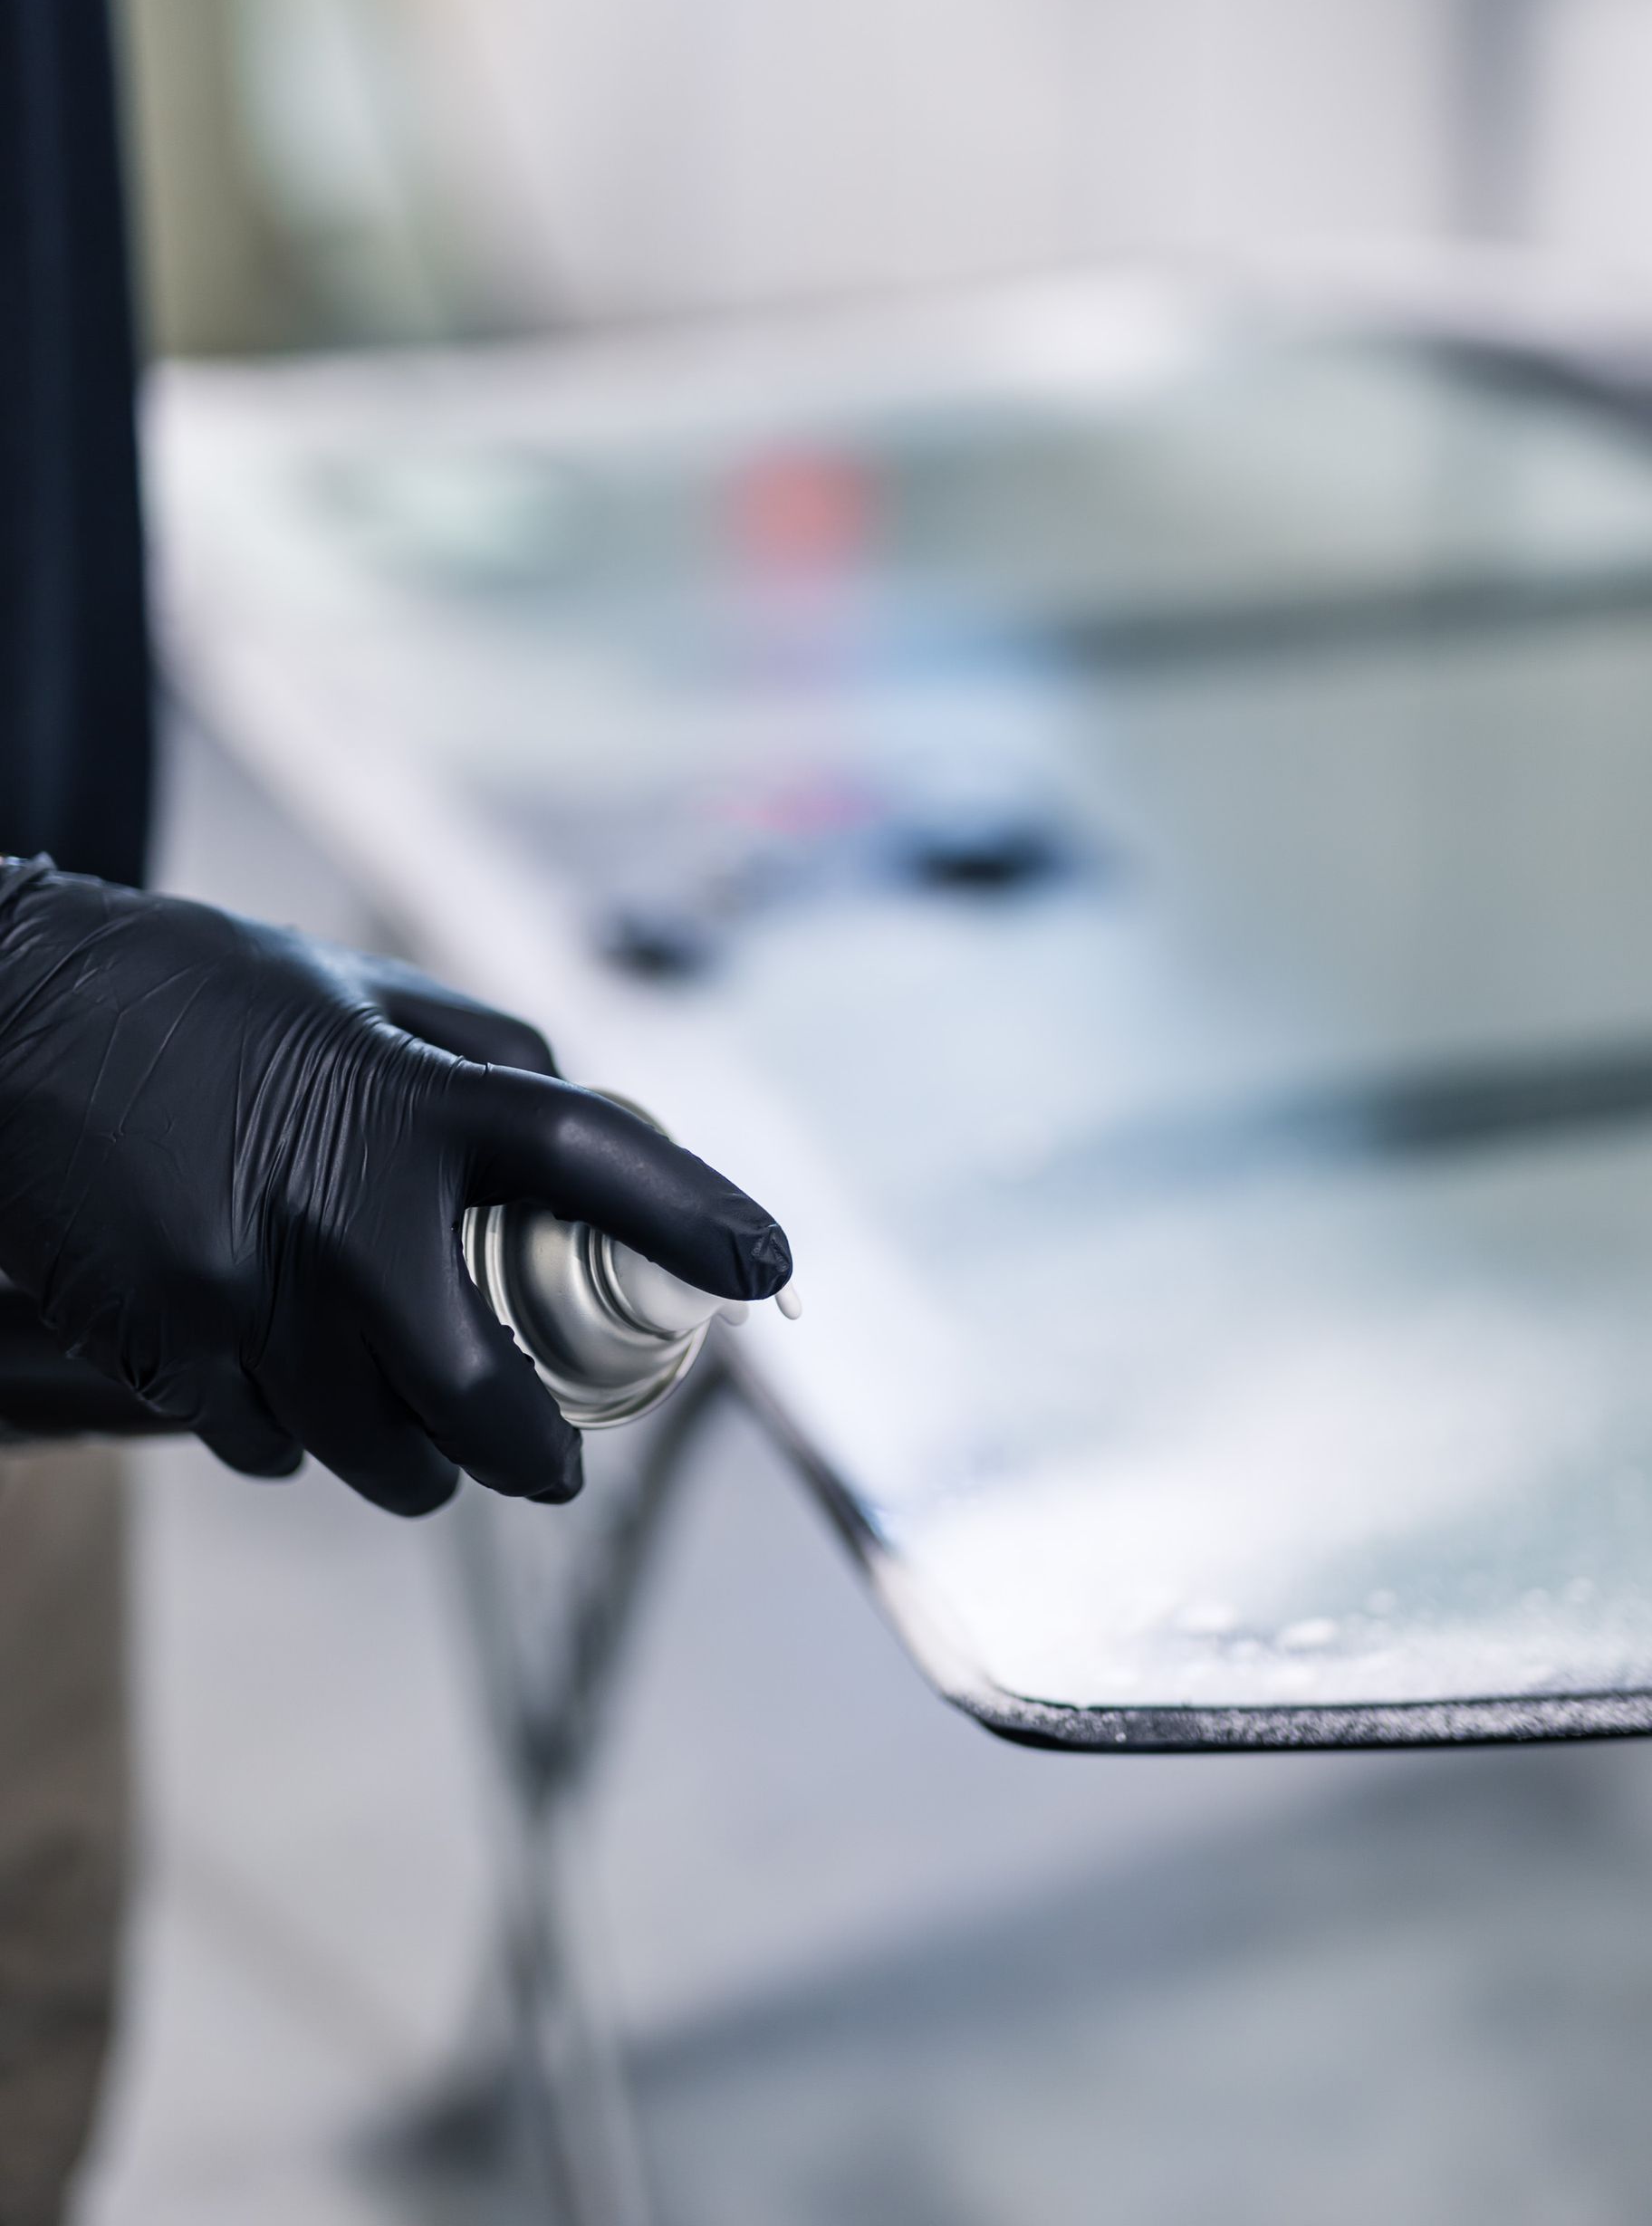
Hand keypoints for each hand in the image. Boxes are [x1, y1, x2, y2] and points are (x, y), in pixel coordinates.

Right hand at [0, 860, 791, 1514]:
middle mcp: (340, 1200)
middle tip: (557, 1469)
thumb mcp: (350, 990)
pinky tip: (297, 1398)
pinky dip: (299, 1439)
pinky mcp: (167, 1342)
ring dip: (414, 1465)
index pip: (587, 1152)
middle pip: (479, 1386)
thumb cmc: (190, 994)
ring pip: (371, 1441)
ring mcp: (245, 1285)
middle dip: (528, 1451)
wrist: (4, 1016)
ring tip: (430, 1452)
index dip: (692, 1212)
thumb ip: (473, 1054)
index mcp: (405, 1091)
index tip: (766, 1267)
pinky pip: (266, 1441)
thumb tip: (593, 1119)